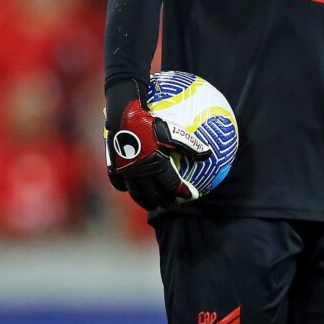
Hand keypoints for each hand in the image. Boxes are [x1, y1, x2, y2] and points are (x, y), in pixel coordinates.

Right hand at [104, 82, 210, 209]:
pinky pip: (120, 184)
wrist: (123, 117)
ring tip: (152, 205)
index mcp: (157, 167)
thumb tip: (208, 153)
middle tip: (173, 207)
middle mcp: (141, 174)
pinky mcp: (114, 168)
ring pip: (136, 194)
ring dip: (146, 201)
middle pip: (154, 195)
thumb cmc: (150, 123)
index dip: (183, 192)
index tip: (191, 196)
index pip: (172, 185)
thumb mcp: (173, 133)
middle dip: (164, 203)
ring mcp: (126, 173)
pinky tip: (132, 188)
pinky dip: (127, 189)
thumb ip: (191, 146)